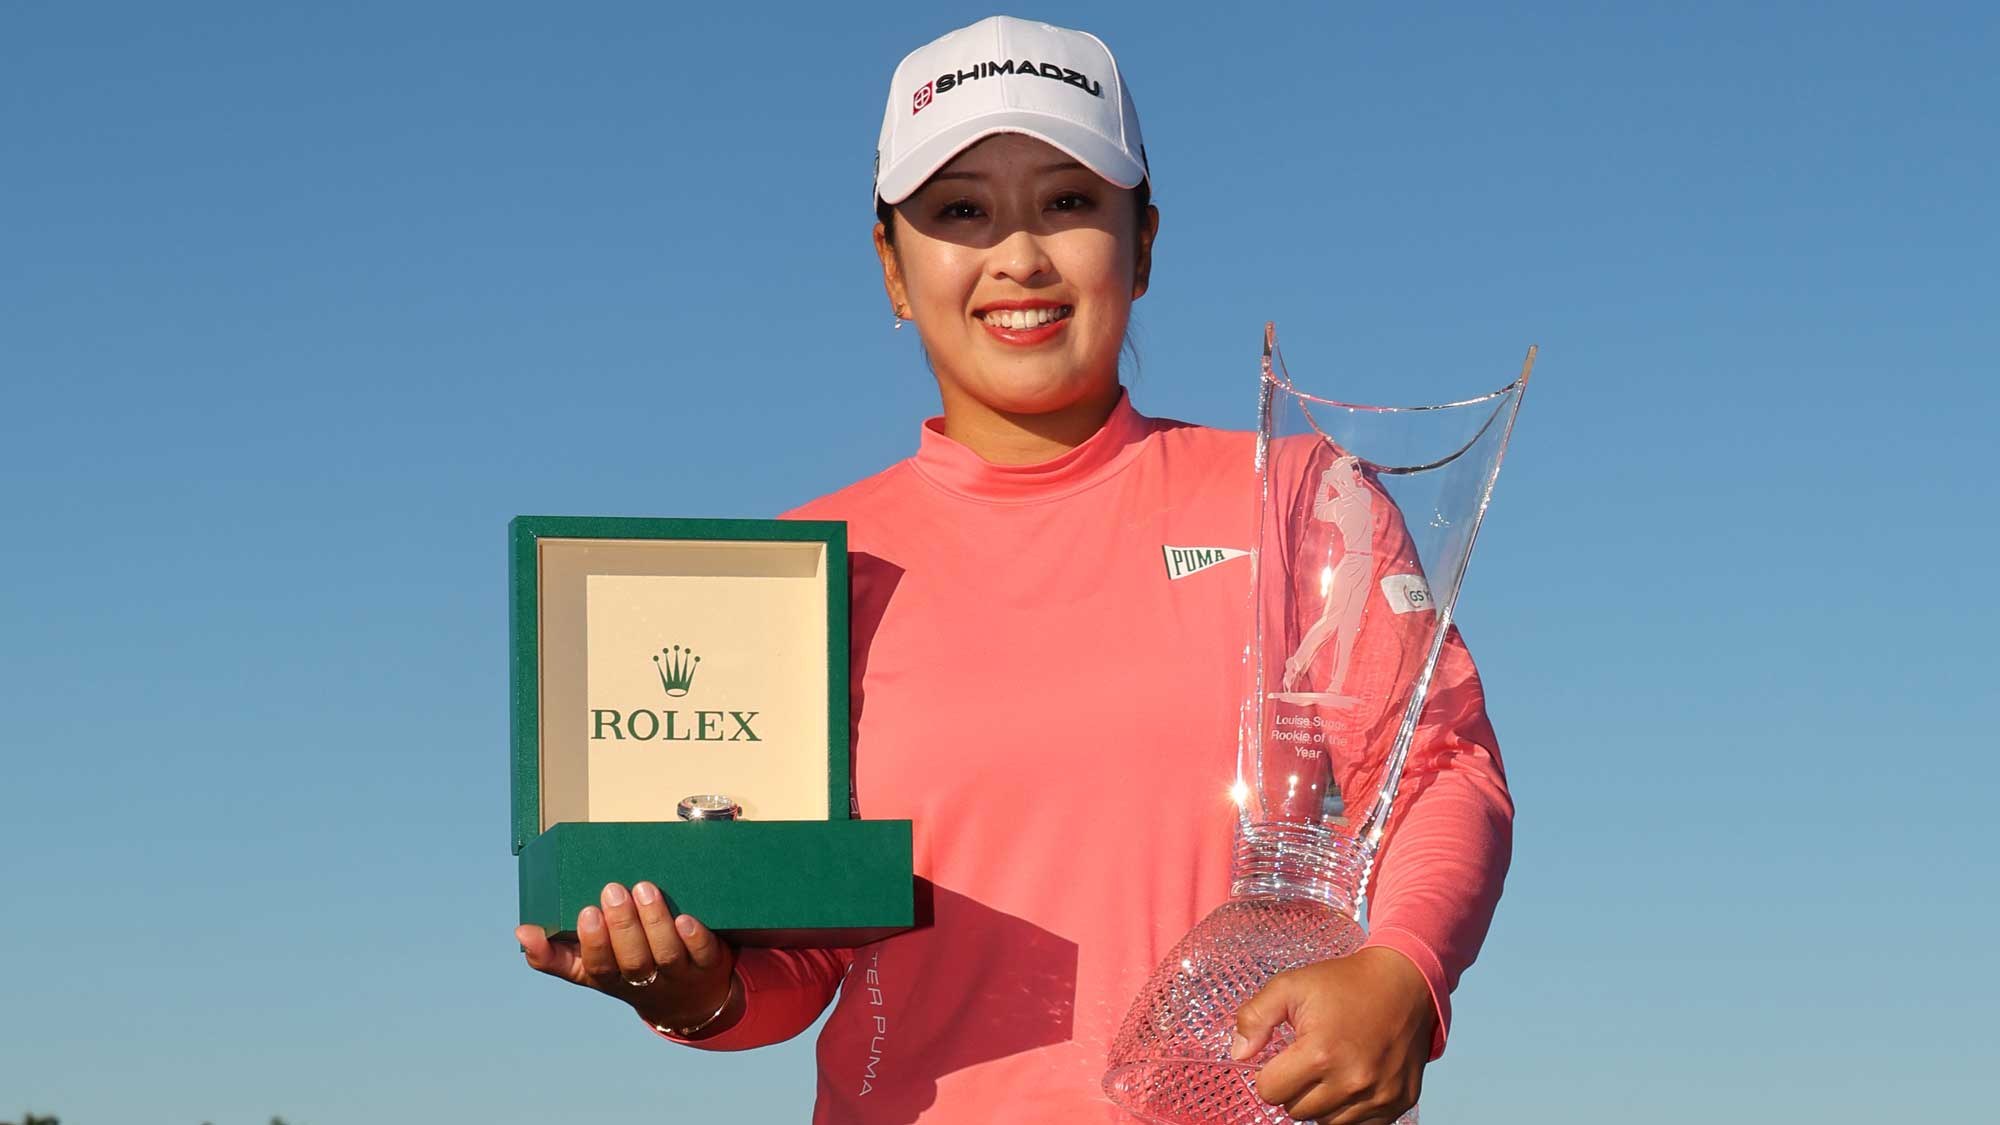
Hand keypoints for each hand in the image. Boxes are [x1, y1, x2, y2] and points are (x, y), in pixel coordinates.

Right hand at [514, 881, 740, 1036]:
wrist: (688, 1000)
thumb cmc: (630, 970)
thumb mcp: (591, 968)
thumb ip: (555, 952)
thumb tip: (522, 931)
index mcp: (610, 979)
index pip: (597, 968)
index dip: (591, 944)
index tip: (585, 913)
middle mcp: (643, 981)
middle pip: (632, 961)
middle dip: (622, 927)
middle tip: (612, 890)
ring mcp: (678, 975)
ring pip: (666, 954)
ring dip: (654, 923)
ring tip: (644, 889)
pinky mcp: (708, 965)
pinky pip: (703, 954)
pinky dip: (694, 937)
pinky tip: (686, 918)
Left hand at [1230, 946, 1436, 1123]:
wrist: (1403, 983)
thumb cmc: (1344, 983)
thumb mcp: (1290, 986)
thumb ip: (1255, 1018)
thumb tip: (1239, 1054)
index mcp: (1321, 1052)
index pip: (1270, 1091)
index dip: (1270, 1073)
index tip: (1284, 1056)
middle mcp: (1351, 1081)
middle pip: (1296, 1110)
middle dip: (1296, 1087)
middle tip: (1311, 1058)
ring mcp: (1378, 1096)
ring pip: (1325, 1122)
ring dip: (1321, 1101)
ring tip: (1333, 1067)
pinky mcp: (1398, 1104)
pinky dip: (1349, 1110)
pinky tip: (1352, 1080)